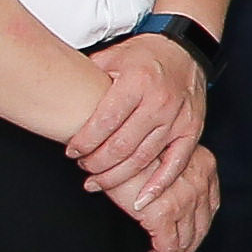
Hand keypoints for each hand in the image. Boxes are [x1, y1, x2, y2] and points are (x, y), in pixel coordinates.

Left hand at [66, 32, 207, 199]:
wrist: (186, 52)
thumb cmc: (145, 56)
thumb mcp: (113, 56)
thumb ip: (90, 76)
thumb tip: (60, 93)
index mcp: (137, 81)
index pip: (104, 121)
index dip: (84, 142)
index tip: (72, 151)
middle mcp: (159, 101)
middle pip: (121, 145)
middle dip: (97, 163)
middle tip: (83, 167)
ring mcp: (177, 118)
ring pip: (143, 159)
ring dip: (117, 176)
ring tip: (99, 181)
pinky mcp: (191, 130)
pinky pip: (175, 164)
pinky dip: (158, 185)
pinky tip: (141, 199)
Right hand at [125, 140, 216, 251]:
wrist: (110, 142)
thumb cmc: (130, 147)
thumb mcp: (164, 154)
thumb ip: (176, 173)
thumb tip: (173, 197)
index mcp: (205, 165)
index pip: (210, 204)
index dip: (201, 225)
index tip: (191, 237)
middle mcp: (200, 182)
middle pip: (202, 224)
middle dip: (190, 245)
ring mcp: (184, 199)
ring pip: (186, 240)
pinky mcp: (163, 213)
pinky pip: (166, 247)